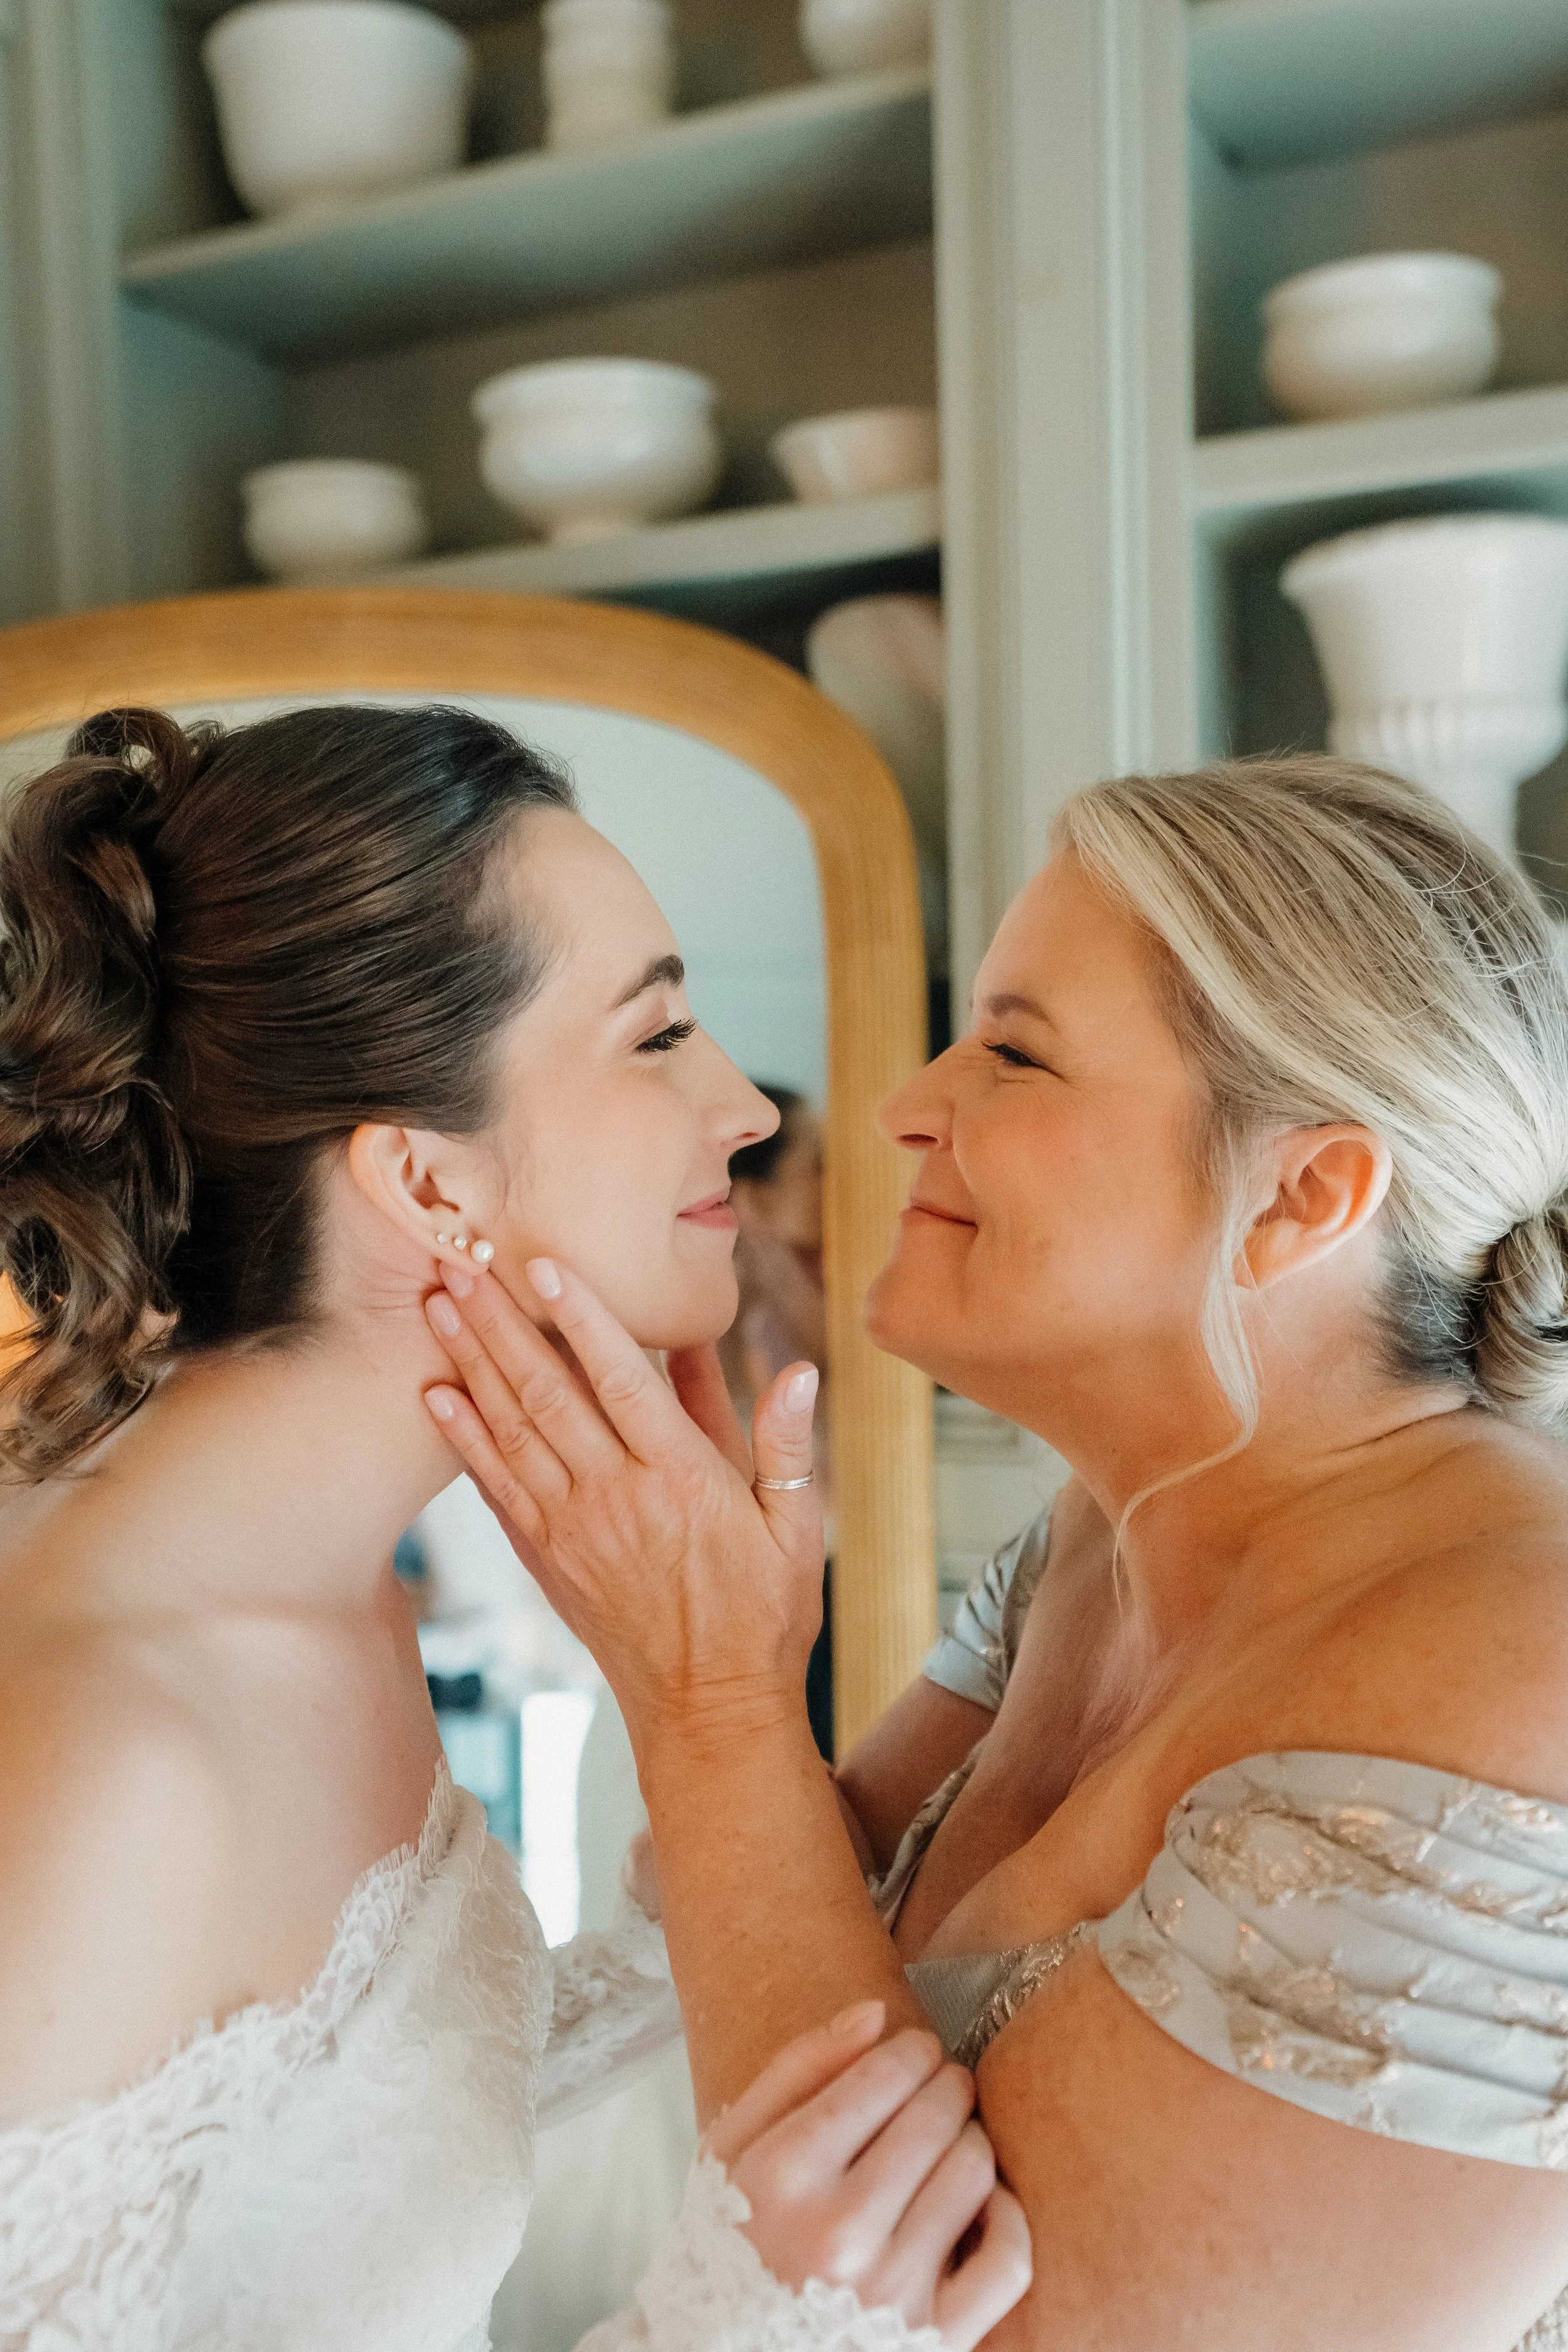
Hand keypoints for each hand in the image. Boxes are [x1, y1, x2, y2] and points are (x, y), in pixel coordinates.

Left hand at [423, 1258, 825, 1749]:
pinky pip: (497, 1488)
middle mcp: (618, 1498)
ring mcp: (574, 1530)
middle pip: (550, 1395)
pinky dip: (465, 1440)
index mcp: (683, 1479)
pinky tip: (437, 1397)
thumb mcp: (798, 1527)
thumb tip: (798, 1369)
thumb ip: (786, 1445)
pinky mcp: (548, 1558)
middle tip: (460, 1268)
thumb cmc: (764, 1614)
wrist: (710, 1709)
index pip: (625, 1381)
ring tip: (437, 1310)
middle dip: (502, 1326)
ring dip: (471, 1367)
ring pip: (513, 1432)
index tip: (546, 1267)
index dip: (585, 1319)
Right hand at [708, 2001, 1031, 2350]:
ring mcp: (892, 2292)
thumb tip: (875, 2012)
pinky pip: (1008, 2257)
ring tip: (948, 2144)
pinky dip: (1008, 2216)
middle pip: (938, 2113)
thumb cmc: (729, 2244)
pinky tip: (981, 2203)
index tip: (915, 2052)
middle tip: (938, 2091)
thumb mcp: (731, 2150)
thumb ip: (796, 2069)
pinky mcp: (935, 2338)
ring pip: (974, 2169)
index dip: (913, 2049)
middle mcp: (838, 2232)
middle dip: (946, 2086)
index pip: (886, 2072)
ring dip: (970, 2140)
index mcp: (783, 2175)